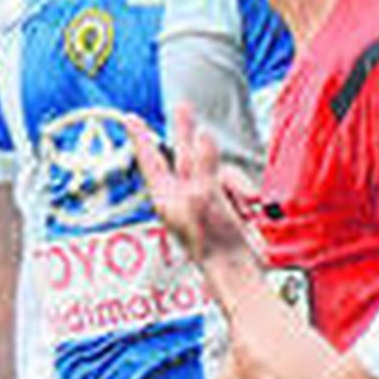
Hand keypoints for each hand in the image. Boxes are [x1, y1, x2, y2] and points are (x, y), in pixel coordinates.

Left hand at [126, 106, 249, 266]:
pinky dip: (244, 194)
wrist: (238, 270)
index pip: (151, 159)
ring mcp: (205, 201)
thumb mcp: (206, 197)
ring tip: (245, 201)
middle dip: (186, 133)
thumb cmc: (213, 243)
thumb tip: (203, 137)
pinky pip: (235, 186)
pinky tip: (248, 208)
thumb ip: (205, 165)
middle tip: (183, 108)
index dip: (141, 137)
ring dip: (235, 183)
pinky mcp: (224, 207)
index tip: (130, 119)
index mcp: (167, 196)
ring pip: (219, 170)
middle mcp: (183, 196)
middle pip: (183, 155)